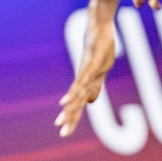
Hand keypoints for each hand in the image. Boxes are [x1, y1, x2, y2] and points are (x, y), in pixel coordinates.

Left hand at [55, 15, 115, 136]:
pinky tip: (65, 101)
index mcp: (85, 83)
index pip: (78, 104)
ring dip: (69, 108)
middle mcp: (82, 79)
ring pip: (76, 94)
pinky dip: (73, 92)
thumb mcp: (100, 71)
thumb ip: (94, 87)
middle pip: (75, 102)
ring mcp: (85, 72)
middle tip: (62, 133)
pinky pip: (81, 81)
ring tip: (60, 121)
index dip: (72, 118)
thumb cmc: (100, 47)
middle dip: (69, 118)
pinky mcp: (90, 65)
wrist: (99, 27)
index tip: (65, 132)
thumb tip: (90, 103)